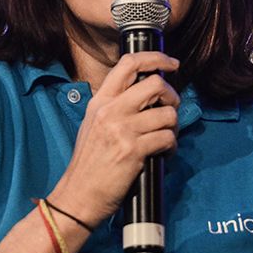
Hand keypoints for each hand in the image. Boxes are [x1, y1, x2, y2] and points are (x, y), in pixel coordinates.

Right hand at [52, 52, 180, 226]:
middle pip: (155, 84)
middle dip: (172, 95)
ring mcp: (122, 130)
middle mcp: (110, 110)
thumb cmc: (89, 163)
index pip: (128, 63)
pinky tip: (162, 154)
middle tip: (169, 109)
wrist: (78, 195)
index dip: (155, 58)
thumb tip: (146, 93)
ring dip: (173, 126)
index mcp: (100, 101)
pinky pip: (167, 138)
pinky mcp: (134, 150)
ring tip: (165, 137)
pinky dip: (171, 147)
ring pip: (167, 113)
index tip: (171, 63)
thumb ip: (114, 106)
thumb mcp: (93, 124)